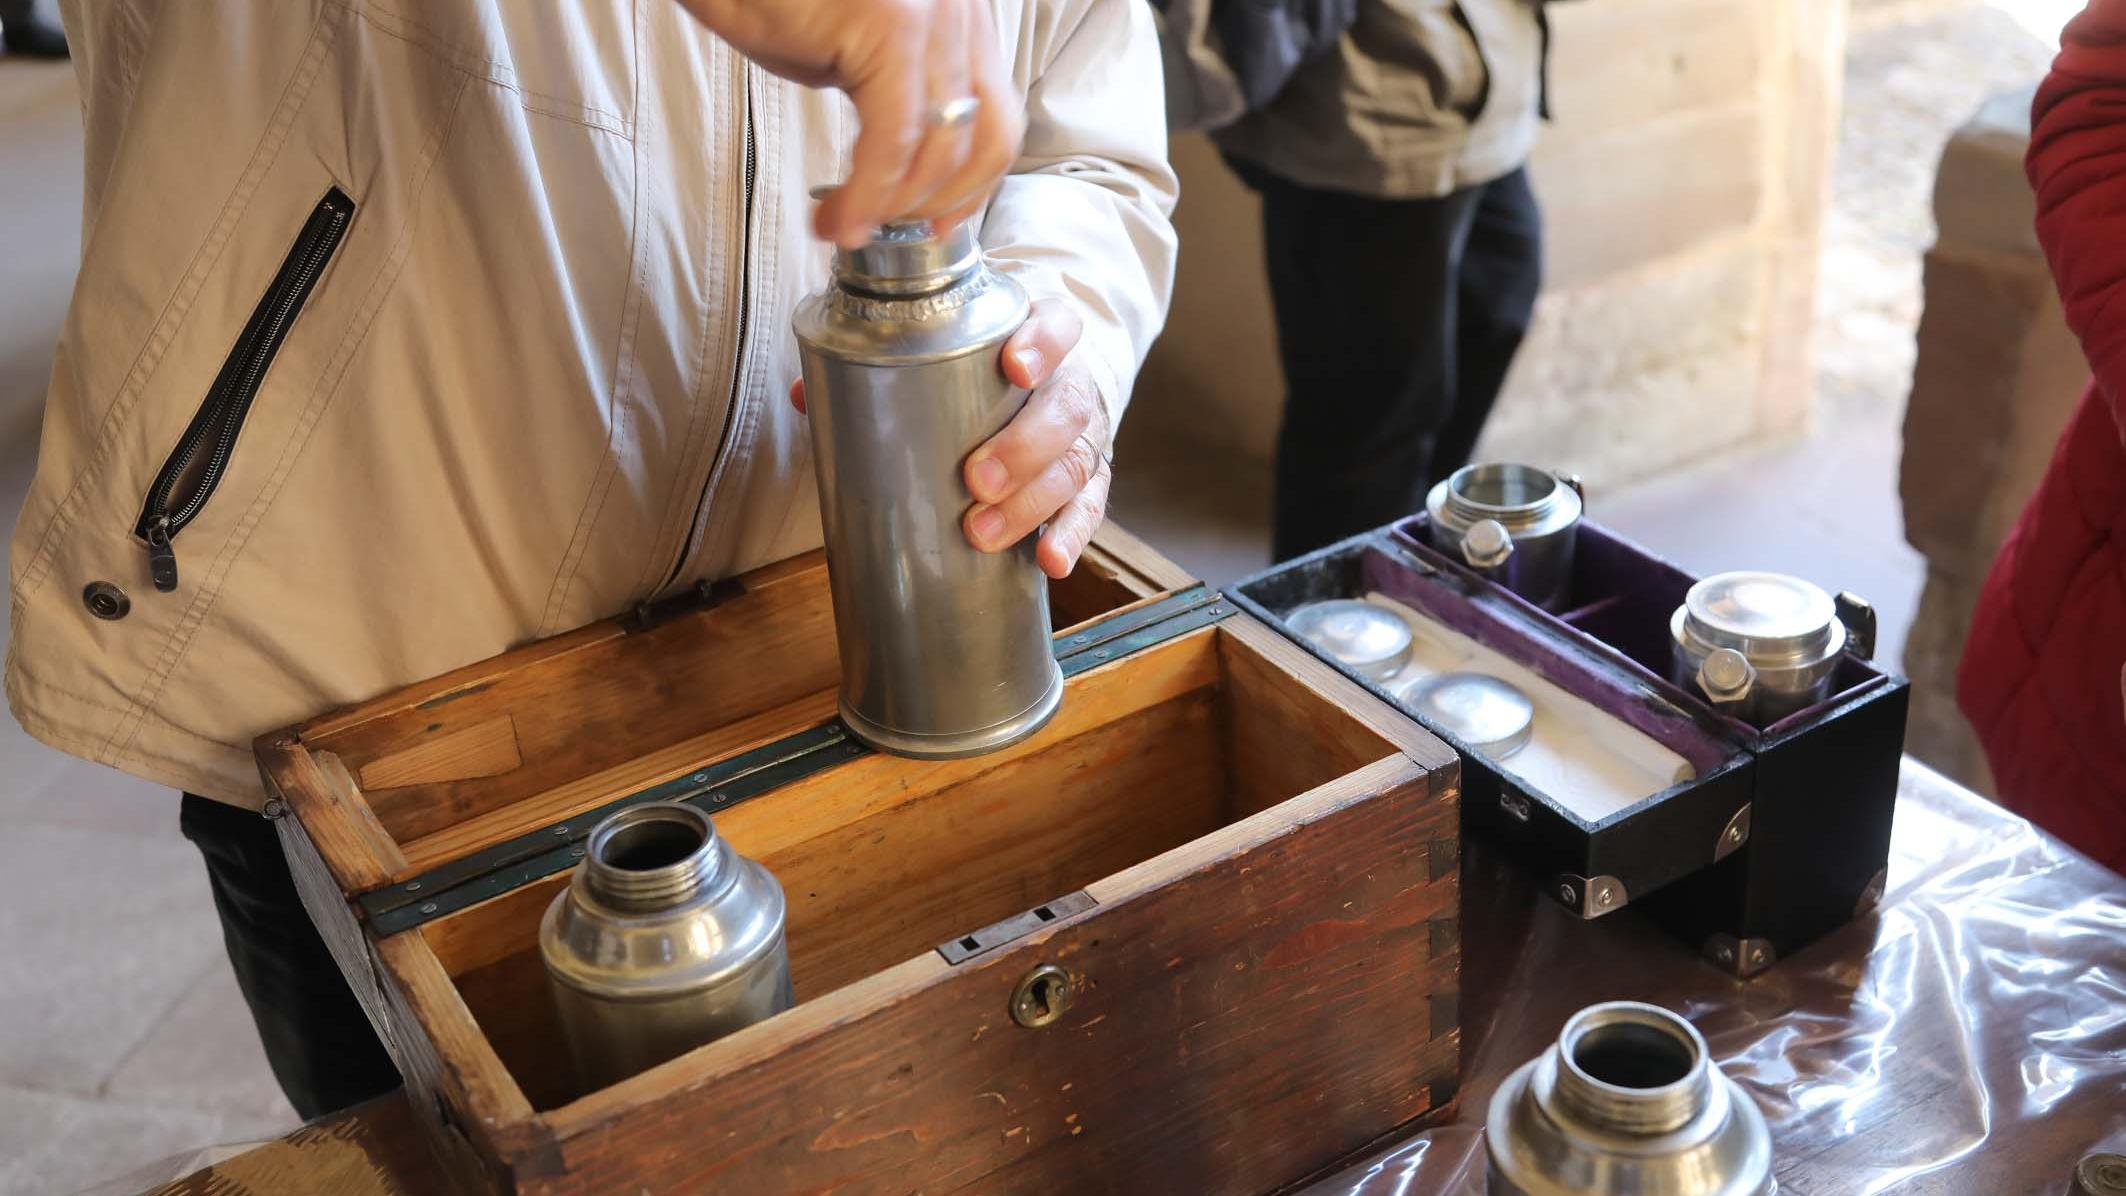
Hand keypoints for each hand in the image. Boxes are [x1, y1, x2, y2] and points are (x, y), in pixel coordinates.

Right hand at [674, 0, 1023, 246]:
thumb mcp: (850, 55)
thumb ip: (891, 100)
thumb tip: (899, 169)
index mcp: (957, 15)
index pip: (996, 119)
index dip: (971, 186)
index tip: (934, 223)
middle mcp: (958, 6)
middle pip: (985, 137)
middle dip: (934, 203)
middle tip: (884, 229)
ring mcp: (933, 11)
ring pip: (941, 147)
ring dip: (891, 206)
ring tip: (843, 224)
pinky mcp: (892, 24)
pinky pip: (892, 139)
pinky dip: (868, 194)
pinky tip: (840, 217)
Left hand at [788, 298, 1110, 577]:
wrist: (1043, 377)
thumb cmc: (982, 367)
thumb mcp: (946, 349)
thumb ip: (879, 365)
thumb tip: (805, 395)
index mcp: (1038, 335)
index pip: (1057, 324)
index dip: (1043, 344)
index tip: (1015, 368)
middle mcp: (1071, 383)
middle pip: (1067, 408)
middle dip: (1023, 447)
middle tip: (976, 480)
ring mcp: (1083, 436)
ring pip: (1076, 464)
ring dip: (1032, 504)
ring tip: (983, 531)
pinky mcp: (1089, 481)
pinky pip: (1088, 509)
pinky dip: (1070, 537)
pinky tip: (1048, 562)